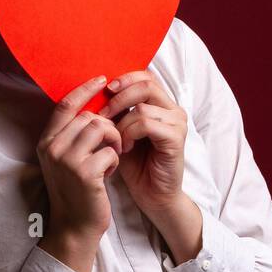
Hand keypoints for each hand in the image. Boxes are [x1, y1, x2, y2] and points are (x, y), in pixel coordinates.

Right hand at [35, 75, 123, 271]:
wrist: (75, 227)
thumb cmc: (77, 191)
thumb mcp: (67, 160)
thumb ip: (73, 136)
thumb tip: (93, 109)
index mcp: (46, 141)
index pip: (65, 105)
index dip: (85, 89)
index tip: (103, 78)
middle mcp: (52, 147)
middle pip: (88, 116)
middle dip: (108, 127)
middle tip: (114, 145)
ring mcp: (66, 160)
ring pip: (100, 128)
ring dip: (114, 141)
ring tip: (113, 157)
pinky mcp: (84, 173)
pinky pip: (110, 151)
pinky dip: (116, 161)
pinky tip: (110, 174)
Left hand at [99, 69, 188, 213]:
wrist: (152, 194)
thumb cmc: (135, 165)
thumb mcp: (120, 131)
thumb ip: (115, 111)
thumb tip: (94, 89)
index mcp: (162, 104)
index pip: (145, 76)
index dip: (123, 79)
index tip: (103, 91)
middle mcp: (173, 110)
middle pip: (146, 85)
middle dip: (118, 98)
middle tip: (102, 115)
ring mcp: (177, 123)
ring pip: (142, 107)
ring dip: (121, 123)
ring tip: (115, 140)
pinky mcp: (176, 138)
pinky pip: (146, 124)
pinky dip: (130, 134)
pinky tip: (125, 148)